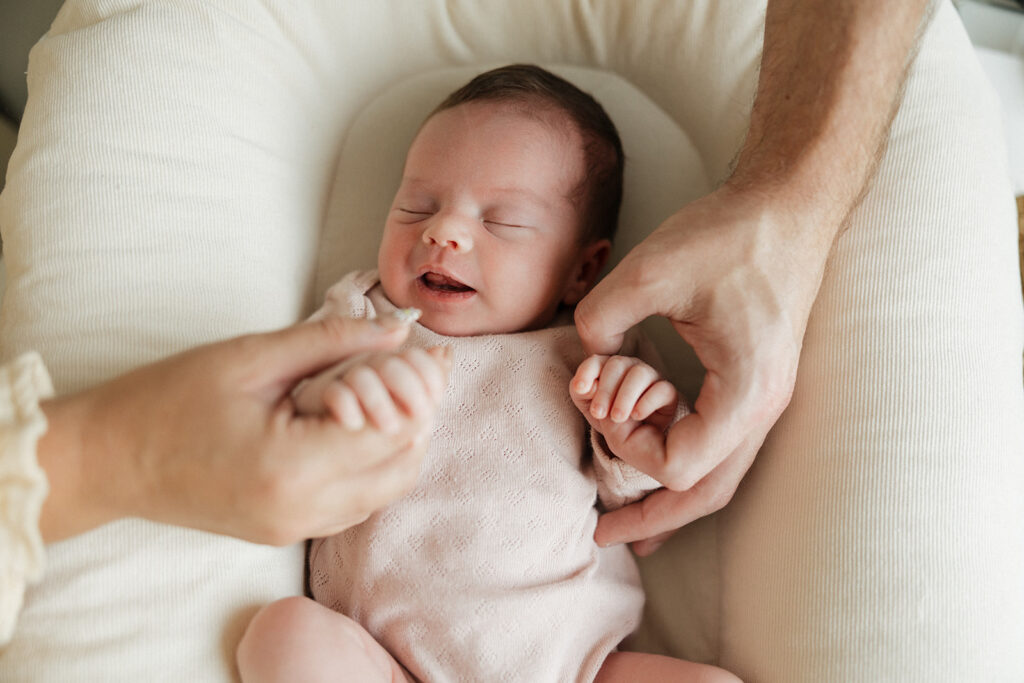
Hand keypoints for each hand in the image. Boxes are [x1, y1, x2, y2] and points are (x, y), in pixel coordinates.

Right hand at [39, 315, 450, 544]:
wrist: (108, 461)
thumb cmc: (167, 399)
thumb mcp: (252, 357)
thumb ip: (331, 342)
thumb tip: (396, 333)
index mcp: (292, 466)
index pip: (394, 431)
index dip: (419, 389)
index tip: (426, 353)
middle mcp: (302, 510)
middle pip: (402, 467)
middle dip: (419, 416)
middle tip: (415, 372)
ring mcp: (295, 529)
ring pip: (386, 491)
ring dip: (400, 443)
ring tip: (389, 393)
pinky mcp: (287, 533)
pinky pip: (356, 503)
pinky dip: (374, 466)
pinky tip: (361, 426)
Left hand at [569, 354, 678, 452]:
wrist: (637, 439)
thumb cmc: (611, 419)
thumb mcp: (592, 409)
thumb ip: (584, 395)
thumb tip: (586, 386)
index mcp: (607, 368)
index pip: (595, 361)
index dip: (586, 372)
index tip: (580, 389)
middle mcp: (629, 367)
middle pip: (617, 364)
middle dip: (605, 390)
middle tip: (599, 413)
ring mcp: (650, 376)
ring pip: (639, 374)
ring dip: (625, 396)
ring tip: (617, 418)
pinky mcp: (668, 391)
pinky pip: (662, 389)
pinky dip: (647, 402)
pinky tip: (637, 416)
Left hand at [574, 186, 829, 554]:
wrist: (788, 207)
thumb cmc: (729, 235)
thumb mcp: (649, 271)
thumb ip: (601, 319)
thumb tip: (587, 356)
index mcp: (744, 391)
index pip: (680, 466)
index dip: (629, 449)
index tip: (601, 408)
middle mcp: (762, 407)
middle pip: (708, 494)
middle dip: (653, 518)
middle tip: (606, 537)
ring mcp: (765, 397)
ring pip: (721, 476)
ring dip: (672, 500)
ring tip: (632, 523)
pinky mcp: (756, 381)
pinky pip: (723, 444)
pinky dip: (687, 461)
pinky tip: (659, 457)